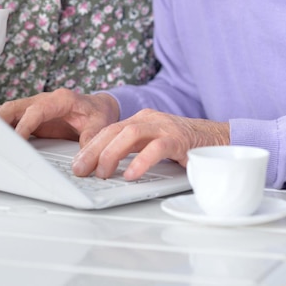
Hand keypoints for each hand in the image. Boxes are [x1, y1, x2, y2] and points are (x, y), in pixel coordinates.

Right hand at [0, 88, 119, 144]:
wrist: (99, 107)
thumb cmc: (98, 113)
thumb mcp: (100, 124)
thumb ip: (91, 138)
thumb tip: (81, 160)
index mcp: (60, 99)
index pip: (36, 110)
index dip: (24, 125)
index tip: (16, 140)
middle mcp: (44, 101)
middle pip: (15, 106)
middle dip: (0, 120)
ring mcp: (36, 109)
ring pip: (10, 112)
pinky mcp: (33, 119)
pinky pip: (13, 120)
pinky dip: (2, 128)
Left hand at [71, 109, 229, 179]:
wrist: (219, 139)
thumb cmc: (184, 144)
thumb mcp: (153, 144)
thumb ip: (133, 150)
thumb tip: (105, 168)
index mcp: (140, 120)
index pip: (108, 130)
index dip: (90, 146)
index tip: (76, 163)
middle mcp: (149, 119)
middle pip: (114, 130)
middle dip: (93, 150)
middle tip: (80, 170)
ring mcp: (164, 126)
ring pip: (131, 134)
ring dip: (112, 153)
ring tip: (102, 173)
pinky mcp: (180, 139)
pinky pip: (157, 148)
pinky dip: (142, 161)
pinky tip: (131, 175)